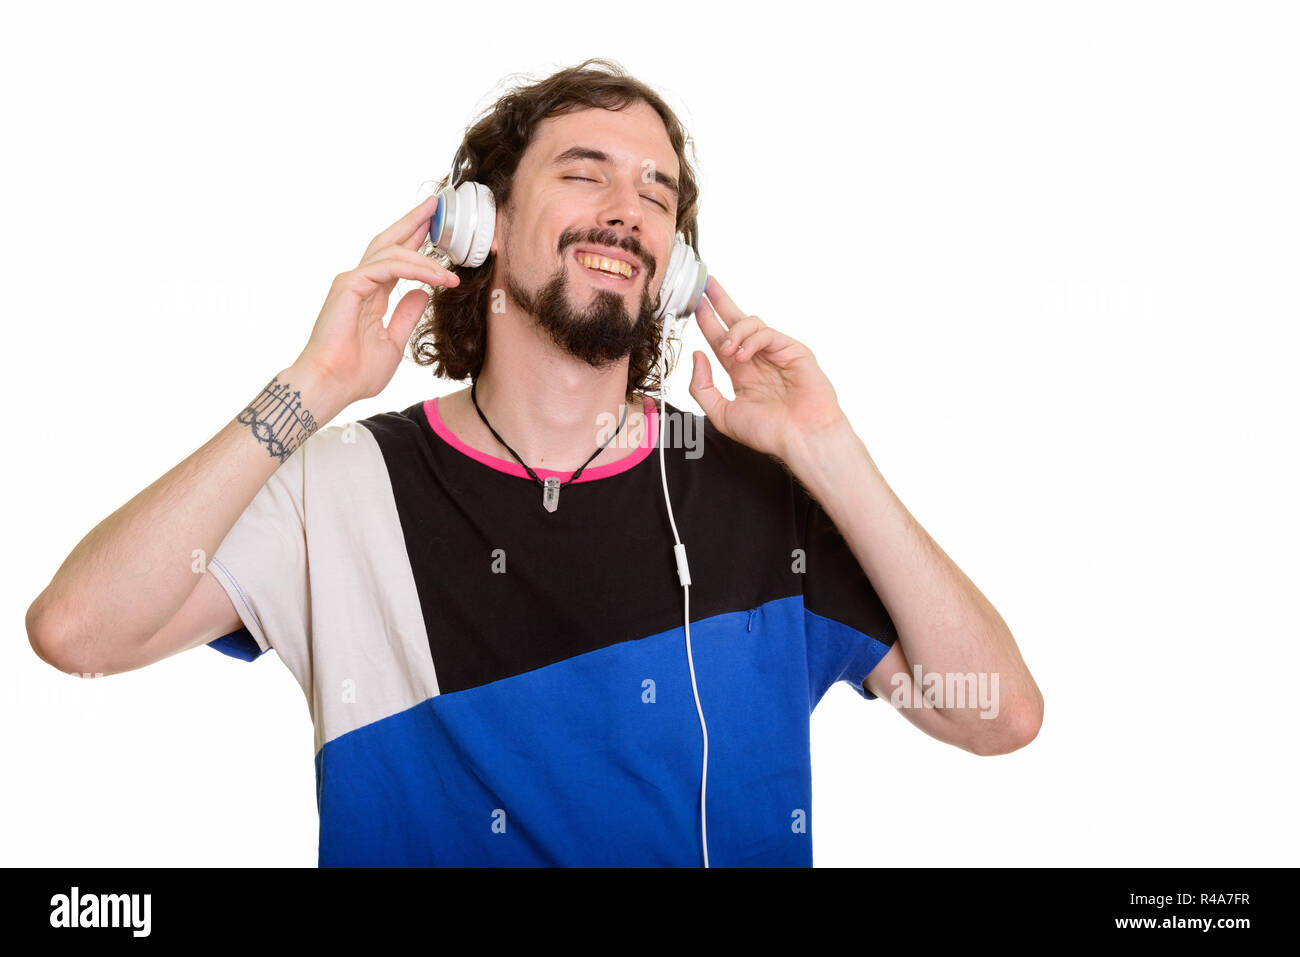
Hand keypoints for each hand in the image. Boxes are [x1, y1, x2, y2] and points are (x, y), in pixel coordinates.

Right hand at [295, 193, 459, 402]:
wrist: (332, 385)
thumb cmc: (356, 372)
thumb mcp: (393, 342)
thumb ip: (406, 315)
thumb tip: (424, 294)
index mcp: (371, 293)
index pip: (397, 258)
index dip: (416, 240)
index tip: (437, 226)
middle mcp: (361, 281)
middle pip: (390, 241)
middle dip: (414, 222)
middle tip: (437, 205)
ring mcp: (353, 280)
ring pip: (392, 252)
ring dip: (426, 254)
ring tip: (452, 267)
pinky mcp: (349, 285)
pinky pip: (388, 267)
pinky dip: (416, 269)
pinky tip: (438, 277)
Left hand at [688, 276, 847, 461]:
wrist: (801, 440)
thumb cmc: (768, 433)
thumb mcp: (722, 414)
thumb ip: (702, 387)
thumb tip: (696, 355)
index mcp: (742, 373)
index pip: (720, 338)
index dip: (706, 319)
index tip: (692, 303)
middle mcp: (758, 359)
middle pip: (736, 320)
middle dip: (719, 300)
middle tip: (704, 283)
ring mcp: (777, 352)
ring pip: (751, 323)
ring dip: (733, 333)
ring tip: (727, 352)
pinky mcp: (794, 350)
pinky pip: (768, 333)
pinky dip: (751, 340)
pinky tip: (743, 356)